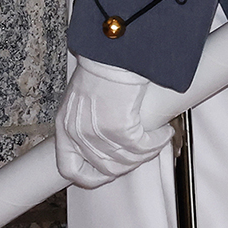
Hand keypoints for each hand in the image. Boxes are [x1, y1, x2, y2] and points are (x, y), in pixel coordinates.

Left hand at [52, 56, 170, 187]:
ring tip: (157, 138)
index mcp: (64, 125)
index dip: (88, 177)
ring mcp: (97, 133)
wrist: (113, 50)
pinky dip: (156, 142)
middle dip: (128, 165)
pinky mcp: (119, 129)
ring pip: (126, 161)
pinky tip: (163, 132)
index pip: (68, 168)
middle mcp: (77, 133)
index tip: (106, 174)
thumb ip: (88, 120)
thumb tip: (108, 139)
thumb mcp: (84, 97)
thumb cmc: (102, 65)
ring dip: (146, 153)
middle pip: (104, 169)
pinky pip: (142, 148)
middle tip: (141, 152)